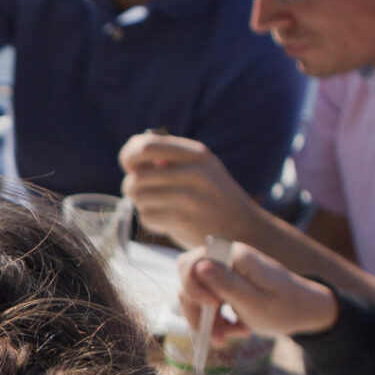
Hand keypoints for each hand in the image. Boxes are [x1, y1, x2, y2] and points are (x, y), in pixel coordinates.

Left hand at [121, 132, 261, 247]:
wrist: (245, 229)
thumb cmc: (215, 197)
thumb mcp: (203, 168)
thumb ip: (171, 159)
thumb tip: (130, 158)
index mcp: (197, 154)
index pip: (145, 145)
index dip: (129, 155)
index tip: (130, 166)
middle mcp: (193, 173)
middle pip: (136, 177)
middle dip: (133, 187)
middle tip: (144, 192)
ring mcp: (188, 198)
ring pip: (139, 198)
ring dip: (143, 204)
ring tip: (161, 206)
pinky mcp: (182, 221)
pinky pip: (146, 217)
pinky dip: (151, 220)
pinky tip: (168, 220)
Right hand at [179, 240, 338, 338]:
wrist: (304, 311)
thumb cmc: (286, 308)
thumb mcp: (257, 303)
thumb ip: (227, 285)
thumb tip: (199, 265)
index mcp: (235, 257)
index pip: (191, 263)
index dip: (193, 287)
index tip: (213, 308)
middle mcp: (224, 259)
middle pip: (188, 280)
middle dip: (196, 310)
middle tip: (217, 333)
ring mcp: (222, 271)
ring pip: (193, 295)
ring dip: (206, 320)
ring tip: (231, 336)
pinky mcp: (222, 284)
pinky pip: (203, 302)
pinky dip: (213, 320)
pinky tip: (233, 330)